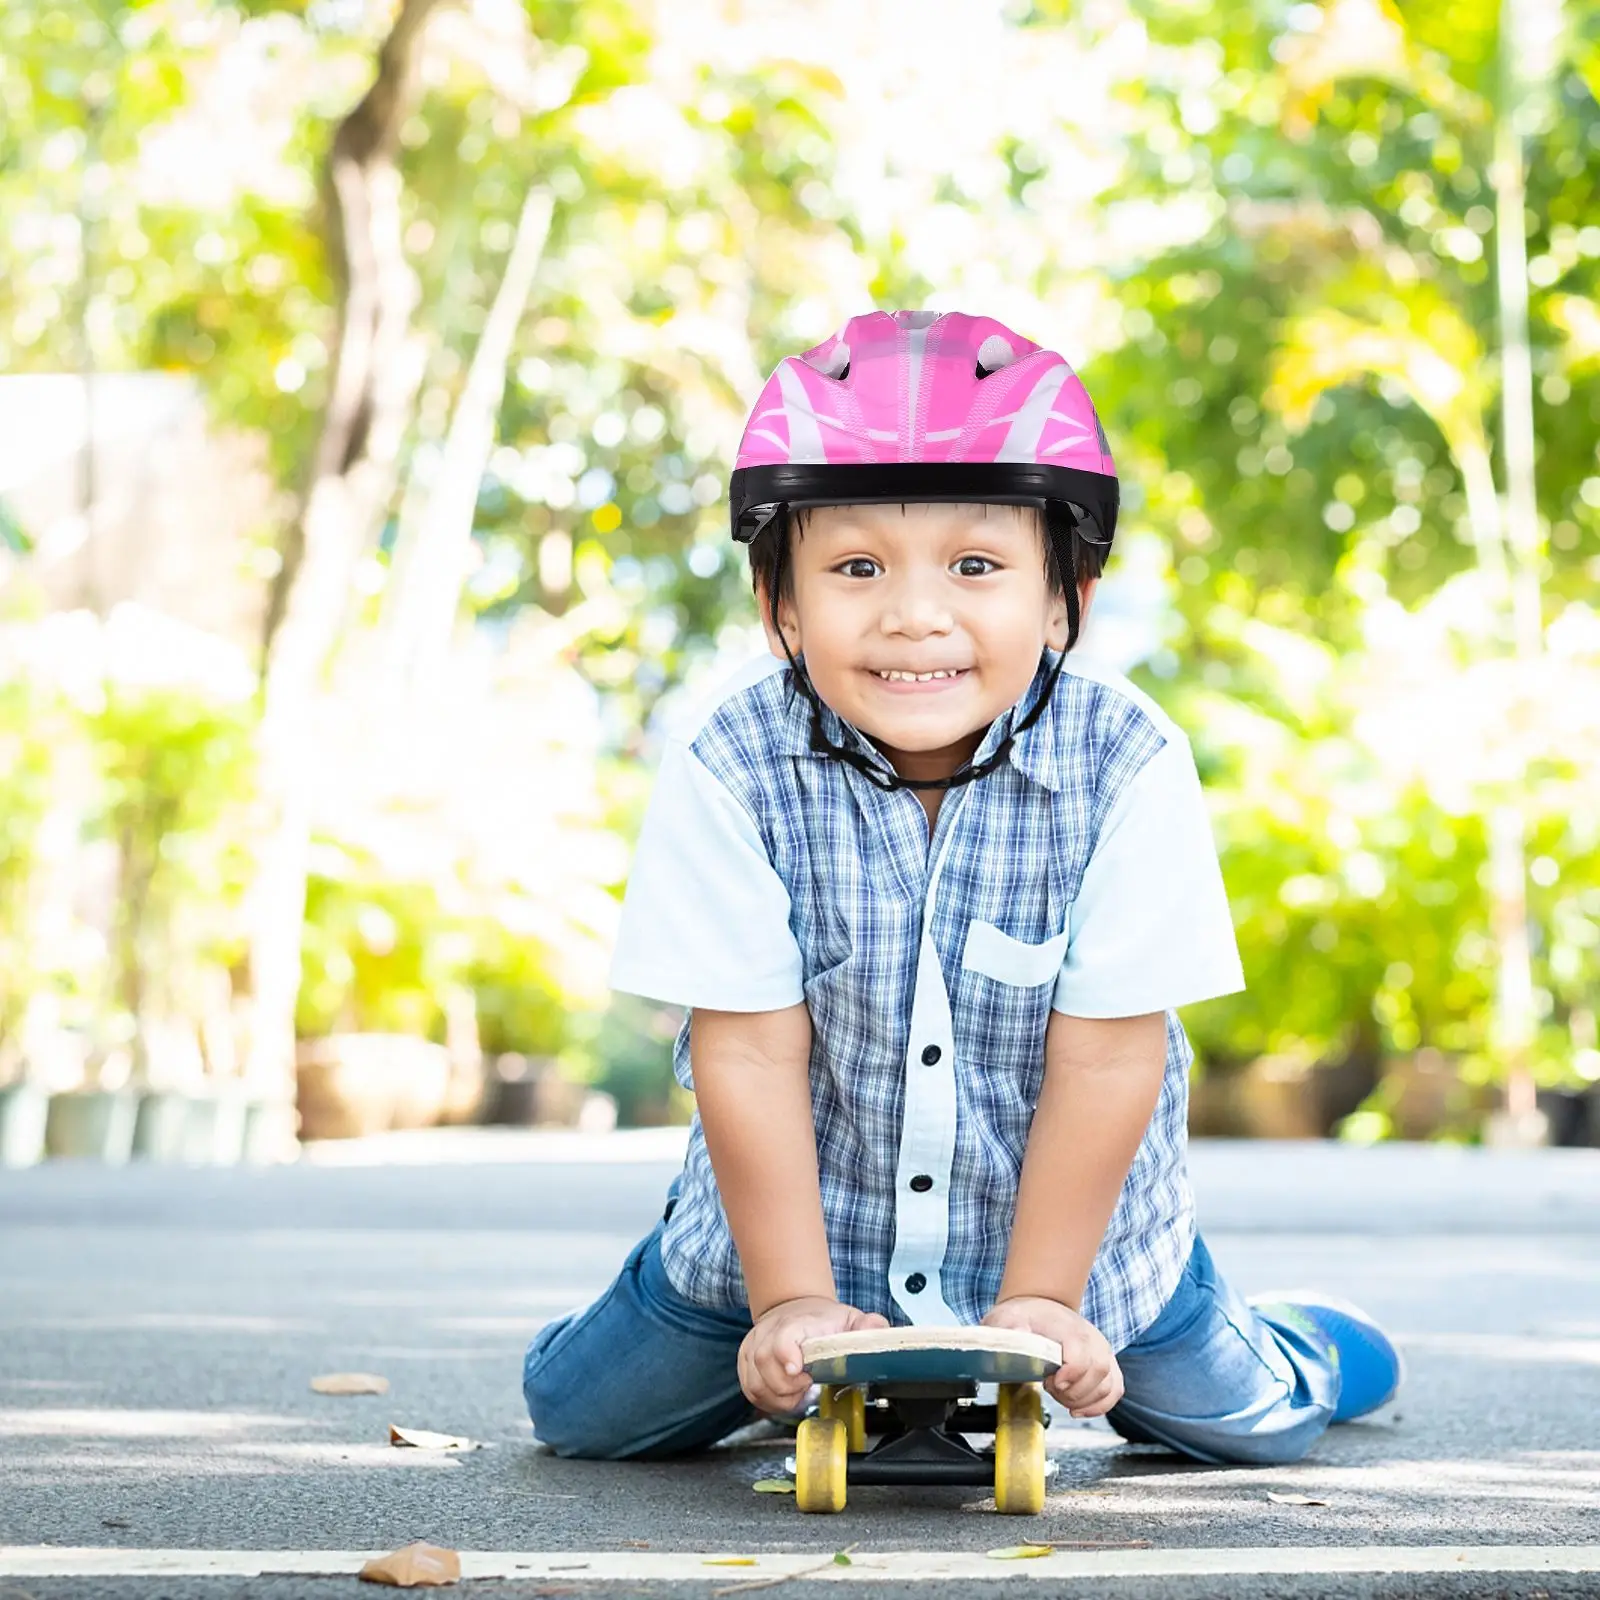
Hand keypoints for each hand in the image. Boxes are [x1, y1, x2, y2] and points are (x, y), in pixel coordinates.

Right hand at [738, 1296, 888, 1414]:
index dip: (786, 1354)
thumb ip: (868, 1326)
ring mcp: (754, 1347)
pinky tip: (785, 1395)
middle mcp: (770, 1332)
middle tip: (807, 1385)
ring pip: (755, 1382)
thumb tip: (878, 1331)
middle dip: (787, 1386)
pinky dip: (768, 1400)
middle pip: (764, 1363)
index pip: (783, 1336)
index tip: (798, 1371)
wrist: (794, 1308)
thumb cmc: (822, 1321)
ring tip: (798, 1392)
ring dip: (778, 1397)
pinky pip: (750, 1390)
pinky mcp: (746, 1362)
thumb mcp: (850, 1319)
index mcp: (798, 1323)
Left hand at [983, 1295, 1123, 1416]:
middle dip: (1073, 1393)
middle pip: (1098, 1373)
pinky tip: (1078, 1409)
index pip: (1082, 1358)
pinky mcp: (1106, 1364)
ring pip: (1108, 1386)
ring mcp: (1102, 1351)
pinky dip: (1099, 1405)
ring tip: (1059, 1394)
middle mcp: (1092, 1339)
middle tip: (1050, 1388)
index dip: (1068, 1378)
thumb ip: (1011, 1329)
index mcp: (1070, 1329)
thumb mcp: (1008, 1318)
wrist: (1039, 1307)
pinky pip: (1114, 1390)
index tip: (1049, 1382)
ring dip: (1083, 1401)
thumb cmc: (1024, 1316)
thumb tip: (1017, 1335)